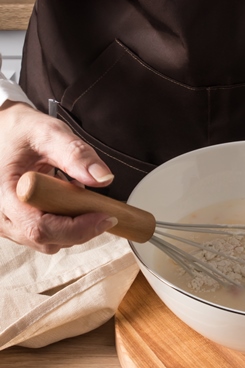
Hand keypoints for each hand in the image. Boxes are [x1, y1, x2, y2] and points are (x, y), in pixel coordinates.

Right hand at [0, 101, 116, 253]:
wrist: (5, 132)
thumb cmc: (22, 132)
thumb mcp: (50, 133)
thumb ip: (77, 154)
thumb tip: (103, 178)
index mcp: (3, 193)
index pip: (40, 227)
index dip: (76, 228)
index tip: (104, 216)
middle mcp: (1, 214)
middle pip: (47, 239)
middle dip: (81, 228)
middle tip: (100, 206)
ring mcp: (7, 223)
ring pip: (49, 242)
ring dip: (74, 227)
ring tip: (77, 196)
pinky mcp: (17, 224)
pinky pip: (47, 236)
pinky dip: (66, 225)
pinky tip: (68, 202)